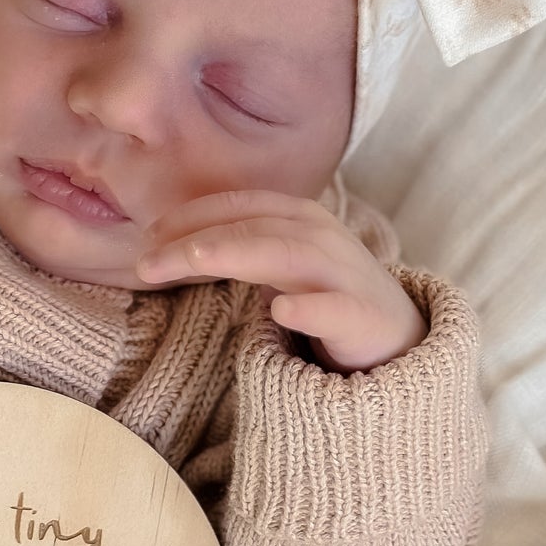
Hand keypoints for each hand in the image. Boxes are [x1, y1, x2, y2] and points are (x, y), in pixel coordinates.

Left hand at [136, 190, 426, 372]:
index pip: (237, 206)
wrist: (399, 339)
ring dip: (238, 254)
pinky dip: (309, 308)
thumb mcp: (277, 263)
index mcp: (296, 217)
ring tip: (195, 262)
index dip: (190, 216)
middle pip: (251, 228)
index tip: (146, 237)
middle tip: (146, 261)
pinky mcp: (362, 316)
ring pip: (287, 255)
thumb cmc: (325, 296)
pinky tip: (280, 310)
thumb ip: (235, 250)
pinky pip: (336, 310)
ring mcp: (343, 274)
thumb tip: (168, 248)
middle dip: (195, 241)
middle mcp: (320, 236)